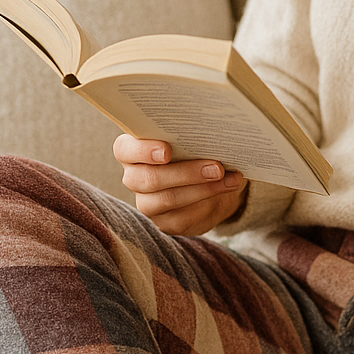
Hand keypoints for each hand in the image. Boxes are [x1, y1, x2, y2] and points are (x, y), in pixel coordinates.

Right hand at [113, 136, 248, 234]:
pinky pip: (182, 217)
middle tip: (216, 167)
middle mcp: (134, 177)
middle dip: (186, 173)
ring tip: (228, 178)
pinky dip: (208, 203)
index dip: (143, 151)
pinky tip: (226, 190)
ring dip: (202, 189)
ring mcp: (147, 203)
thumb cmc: (196, 149)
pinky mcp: (164, 222)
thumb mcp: (192, 137)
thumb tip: (214, 130)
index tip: (167, 151)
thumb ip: (191, 133)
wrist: (211, 179)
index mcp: (133, 151)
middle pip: (148, 178)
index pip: (124, 150)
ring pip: (167, 199)